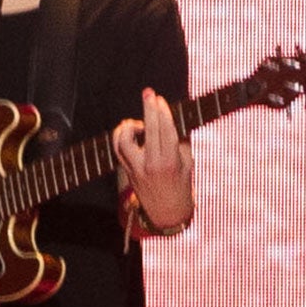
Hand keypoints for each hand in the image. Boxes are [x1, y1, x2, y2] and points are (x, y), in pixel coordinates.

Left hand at [112, 88, 193, 229]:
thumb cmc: (181, 186)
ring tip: (138, 124)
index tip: (160, 99)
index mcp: (170, 162)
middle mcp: (152, 164)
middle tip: (149, 93)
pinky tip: (129, 132)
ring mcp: (137, 168)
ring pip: (124, 140)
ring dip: (129, 126)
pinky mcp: (127, 170)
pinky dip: (121, 136)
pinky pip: (118, 148)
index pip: (165, 131)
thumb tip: (173, 121)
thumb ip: (179, 142)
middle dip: (149, 109)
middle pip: (148, 130)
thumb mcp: (187, 164)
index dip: (163, 113)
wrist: (167, 213)